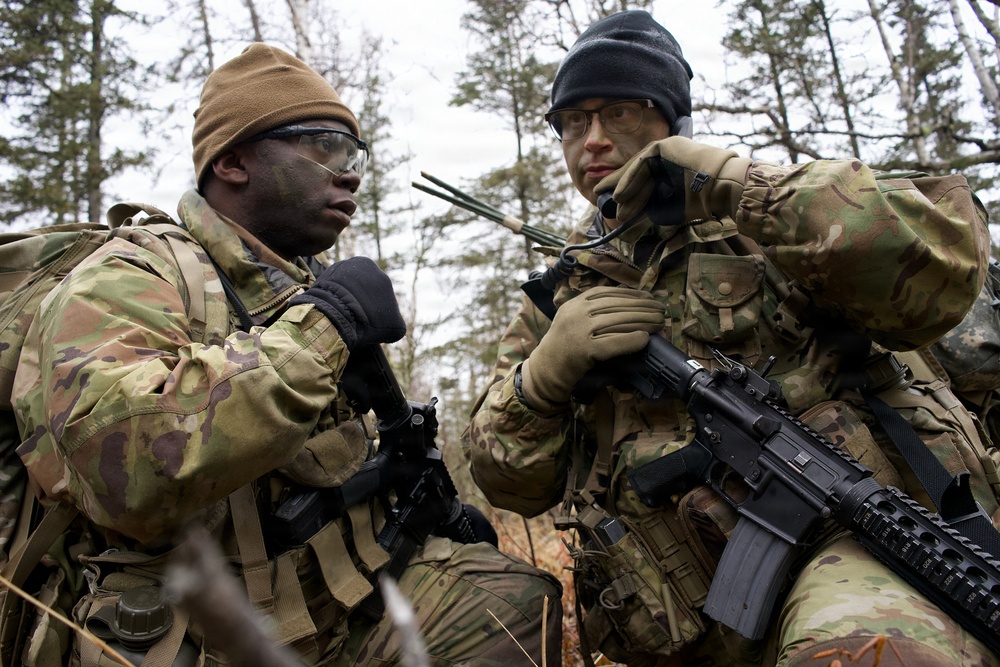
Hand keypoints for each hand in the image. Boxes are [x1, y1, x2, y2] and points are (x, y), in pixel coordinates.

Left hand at [290, 257, 405, 350]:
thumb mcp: (395, 327)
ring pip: (347, 286)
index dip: (378, 311)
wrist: (337, 314)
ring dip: (347, 298)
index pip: (381, 295)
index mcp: (381, 274)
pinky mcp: (323, 275)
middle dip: (361, 301)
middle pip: (363, 287)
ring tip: (344, 316)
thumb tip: (394, 325)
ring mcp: (340, 268)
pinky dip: (333, 298)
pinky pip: (331, 288)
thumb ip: (398, 323)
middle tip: (357, 319)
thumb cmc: (370, 321)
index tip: (371, 323)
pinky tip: (334, 310)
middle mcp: (361, 265)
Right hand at [521, 286, 664, 411]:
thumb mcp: (572, 319)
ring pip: (619, 321)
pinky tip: (645, 339)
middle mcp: (576, 313)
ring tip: (660, 323)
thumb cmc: (562, 347)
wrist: (545, 371)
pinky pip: (614, 342)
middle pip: (617, 306)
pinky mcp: (585, 350)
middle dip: (643, 307)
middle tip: (662, 310)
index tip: (649, 297)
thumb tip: (627, 303)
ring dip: (643, 321)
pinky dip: (632, 340)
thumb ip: (592, 310)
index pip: (608, 293)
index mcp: (574, 303)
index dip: (632, 294)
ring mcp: (579, 331)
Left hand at [596, 136, 752, 224]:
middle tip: (605, 203)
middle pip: (636, 173)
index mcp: (670, 168)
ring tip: (614, 203)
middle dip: (621, 190)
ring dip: (624, 188)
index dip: (626, 191)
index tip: (613, 204)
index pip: (642, 179)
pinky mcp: (664, 145)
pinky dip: (629, 179)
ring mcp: (666, 148)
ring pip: (637, 168)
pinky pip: (640, 163)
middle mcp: (667, 156)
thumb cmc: (700, 201)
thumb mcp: (668, 207)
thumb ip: (649, 208)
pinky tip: (620, 194)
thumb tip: (628, 216)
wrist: (720, 187)